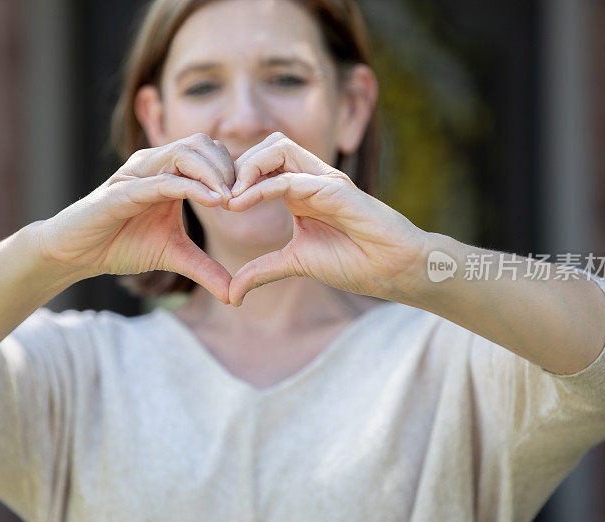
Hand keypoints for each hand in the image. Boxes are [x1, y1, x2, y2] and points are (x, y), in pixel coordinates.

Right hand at [36, 133, 235, 303]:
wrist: (76, 253)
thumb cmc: (121, 244)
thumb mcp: (174, 256)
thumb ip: (206, 269)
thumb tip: (235, 295)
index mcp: (168, 172)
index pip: (210, 153)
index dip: (234, 171)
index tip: (251, 198)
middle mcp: (154, 164)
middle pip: (201, 144)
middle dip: (228, 168)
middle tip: (244, 199)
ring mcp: (136, 174)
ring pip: (183, 154)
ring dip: (212, 173)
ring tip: (230, 201)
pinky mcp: (121, 192)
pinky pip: (160, 181)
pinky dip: (189, 187)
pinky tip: (212, 202)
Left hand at [226, 132, 428, 305]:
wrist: (394, 269)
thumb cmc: (355, 262)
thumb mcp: (296, 264)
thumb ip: (262, 271)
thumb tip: (232, 293)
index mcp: (301, 190)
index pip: (263, 164)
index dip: (234, 176)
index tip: (211, 200)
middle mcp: (312, 178)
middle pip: (268, 146)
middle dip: (236, 164)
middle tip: (215, 195)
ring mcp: (325, 180)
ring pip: (279, 148)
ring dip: (247, 168)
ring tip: (228, 198)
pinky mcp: (336, 190)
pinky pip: (293, 178)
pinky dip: (263, 187)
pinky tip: (242, 203)